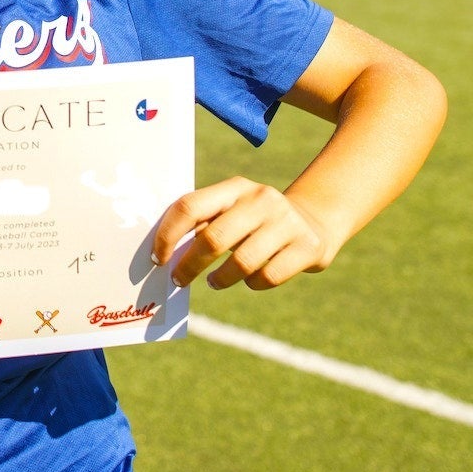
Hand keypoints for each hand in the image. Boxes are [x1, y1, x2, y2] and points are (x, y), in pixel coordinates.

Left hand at [151, 177, 338, 291]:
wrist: (314, 221)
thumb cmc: (256, 222)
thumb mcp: (233, 210)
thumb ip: (204, 223)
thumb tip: (164, 253)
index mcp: (235, 187)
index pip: (190, 206)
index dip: (168, 234)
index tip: (158, 257)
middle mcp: (262, 199)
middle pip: (213, 238)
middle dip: (189, 265)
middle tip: (178, 280)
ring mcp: (287, 222)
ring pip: (242, 262)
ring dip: (220, 279)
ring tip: (213, 282)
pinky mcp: (307, 246)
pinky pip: (268, 276)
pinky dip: (252, 284)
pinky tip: (249, 281)